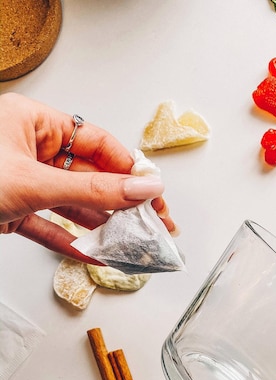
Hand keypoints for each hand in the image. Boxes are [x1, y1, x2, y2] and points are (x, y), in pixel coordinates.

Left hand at [0, 93, 175, 262]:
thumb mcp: (34, 182)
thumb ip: (94, 188)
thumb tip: (141, 188)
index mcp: (33, 122)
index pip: (97, 142)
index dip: (130, 168)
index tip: (153, 193)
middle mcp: (28, 149)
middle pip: (89, 174)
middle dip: (120, 202)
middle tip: (151, 223)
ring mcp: (21, 181)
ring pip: (72, 203)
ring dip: (100, 226)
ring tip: (130, 243)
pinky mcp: (11, 211)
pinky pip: (49, 226)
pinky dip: (70, 242)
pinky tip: (95, 254)